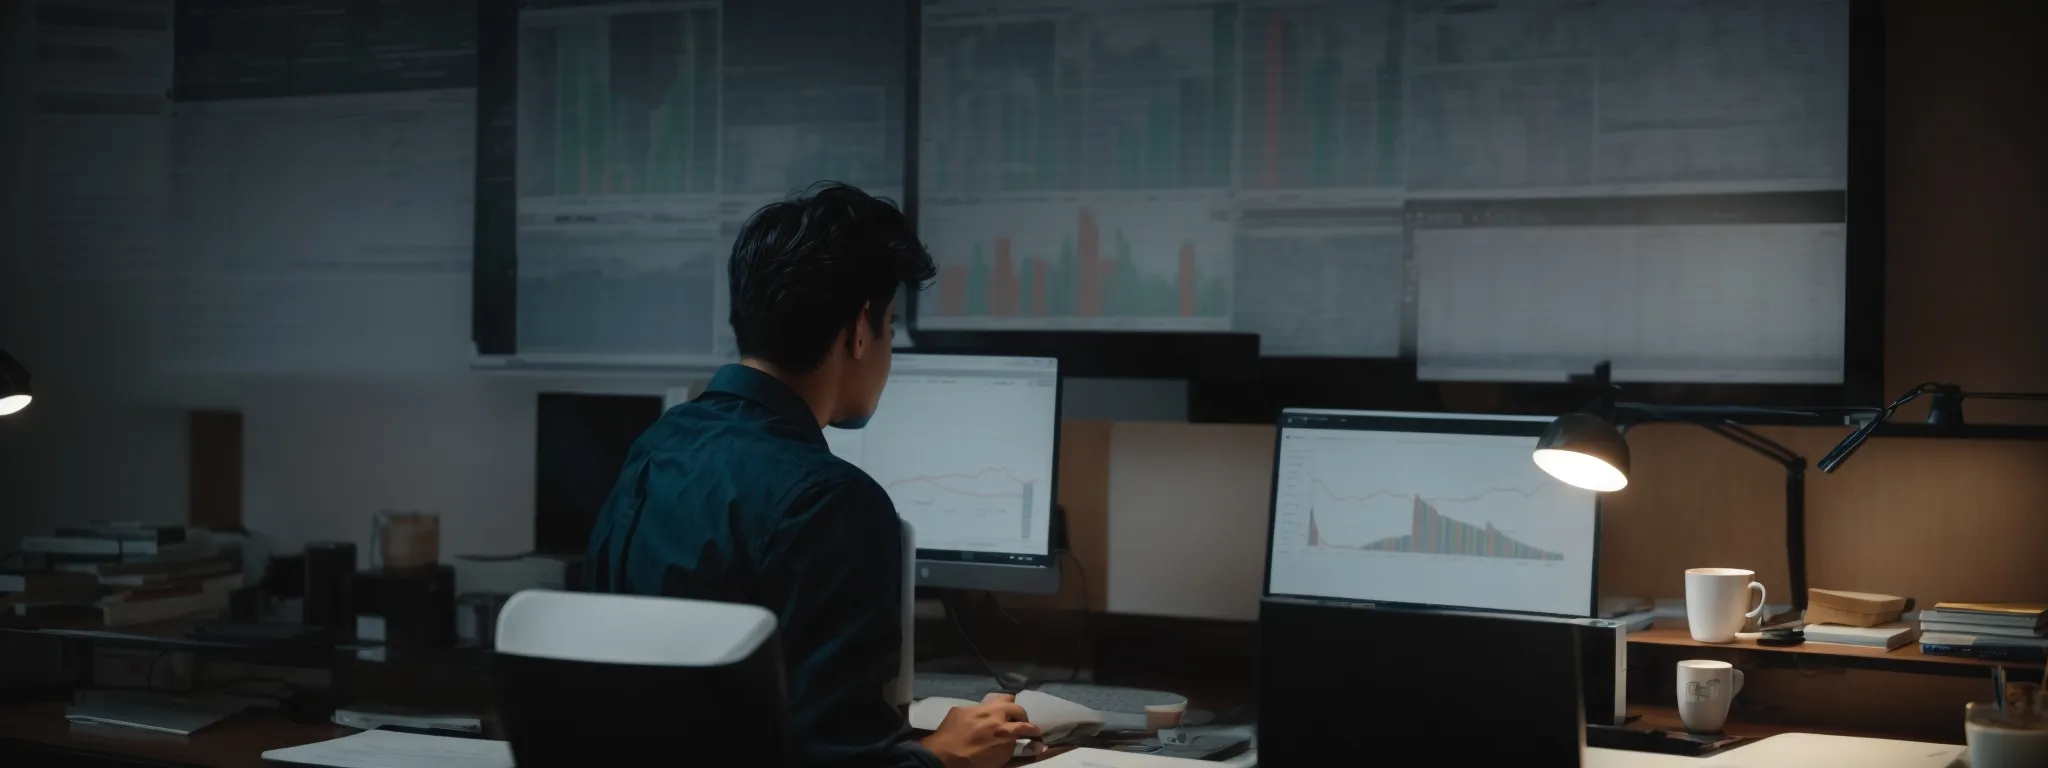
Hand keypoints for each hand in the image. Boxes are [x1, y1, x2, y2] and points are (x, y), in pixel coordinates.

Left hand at [919, 692, 1042, 767]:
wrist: (939, 758)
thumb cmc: (971, 765)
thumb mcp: (997, 761)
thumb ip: (1011, 749)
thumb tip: (1024, 743)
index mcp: (1002, 731)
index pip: (1026, 727)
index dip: (1033, 730)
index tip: (1035, 732)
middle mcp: (993, 715)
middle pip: (1016, 708)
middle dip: (1022, 716)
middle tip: (1019, 723)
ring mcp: (977, 709)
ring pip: (999, 698)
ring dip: (1005, 706)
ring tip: (1004, 713)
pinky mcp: (962, 708)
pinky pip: (977, 707)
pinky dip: (982, 714)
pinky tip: (977, 722)